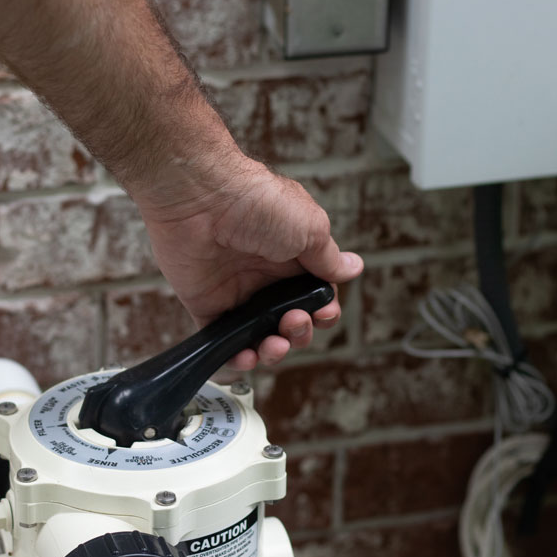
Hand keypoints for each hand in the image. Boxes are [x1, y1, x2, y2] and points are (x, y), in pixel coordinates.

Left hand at [135, 156, 363, 369]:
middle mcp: (265, 276)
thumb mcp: (309, 228)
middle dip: (300, 332)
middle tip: (294, 321)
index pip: (315, 296)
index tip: (324, 312)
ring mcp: (236, 292)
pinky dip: (236, 358)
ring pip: (260, 337)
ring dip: (274, 350)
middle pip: (290, 321)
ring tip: (274, 343)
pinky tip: (247, 356)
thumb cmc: (257, 203)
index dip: (323, 311)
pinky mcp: (206, 304)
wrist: (202, 198)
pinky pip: (222, 341)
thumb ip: (327, 258)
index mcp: (292, 256)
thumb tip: (353, 268)